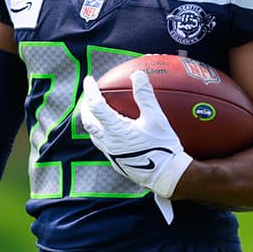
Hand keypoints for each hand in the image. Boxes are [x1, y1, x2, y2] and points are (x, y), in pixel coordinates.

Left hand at [80, 71, 192, 220]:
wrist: (167, 176)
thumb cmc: (163, 148)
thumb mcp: (157, 119)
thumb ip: (145, 96)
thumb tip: (138, 75)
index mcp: (116, 131)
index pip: (96, 106)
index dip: (91, 91)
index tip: (89, 80)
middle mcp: (109, 143)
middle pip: (88, 122)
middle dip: (85, 107)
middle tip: (88, 96)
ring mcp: (112, 155)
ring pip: (94, 136)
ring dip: (92, 122)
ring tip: (96, 113)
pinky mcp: (117, 163)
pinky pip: (103, 145)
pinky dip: (102, 133)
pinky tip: (112, 132)